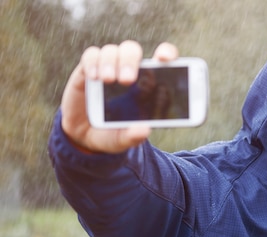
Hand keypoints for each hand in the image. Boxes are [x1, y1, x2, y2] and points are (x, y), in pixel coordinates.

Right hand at [60, 41, 178, 152]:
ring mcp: (108, 68)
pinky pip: (91, 56)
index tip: (164, 59)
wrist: (84, 135)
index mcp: (147, 85)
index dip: (166, 53)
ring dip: (111, 62)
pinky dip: (93, 62)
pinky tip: (94, 77)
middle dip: (131, 61)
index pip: (161, 60)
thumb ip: (133, 136)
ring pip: (113, 51)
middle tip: (127, 80)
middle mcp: (128, 72)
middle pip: (133, 51)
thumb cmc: (112, 133)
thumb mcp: (123, 140)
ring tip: (108, 80)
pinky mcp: (88, 69)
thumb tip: (144, 130)